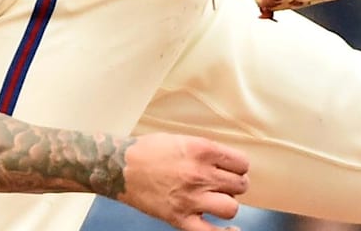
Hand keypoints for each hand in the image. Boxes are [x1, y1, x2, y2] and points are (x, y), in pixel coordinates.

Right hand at [116, 133, 249, 230]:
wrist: (119, 167)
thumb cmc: (145, 151)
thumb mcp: (179, 139)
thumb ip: (204, 150)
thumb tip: (225, 162)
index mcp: (201, 150)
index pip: (242, 163)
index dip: (238, 167)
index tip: (231, 170)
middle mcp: (200, 174)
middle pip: (240, 185)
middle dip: (233, 184)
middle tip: (221, 184)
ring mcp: (191, 198)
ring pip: (231, 207)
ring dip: (226, 204)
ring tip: (216, 200)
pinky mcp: (180, 218)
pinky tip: (230, 230)